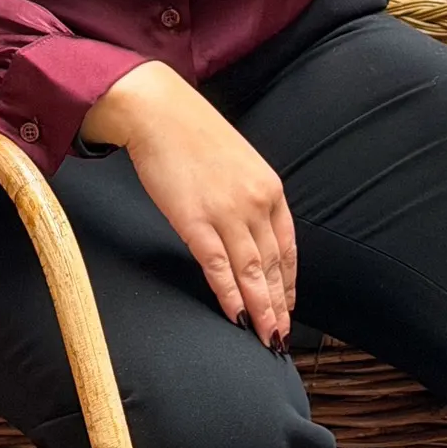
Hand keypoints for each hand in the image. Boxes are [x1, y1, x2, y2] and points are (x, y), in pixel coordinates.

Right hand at [82, 61, 295, 349]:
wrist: (157, 111)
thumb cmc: (192, 131)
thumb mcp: (237, 160)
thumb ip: (249, 195)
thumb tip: (251, 229)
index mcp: (269, 187)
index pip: (287, 246)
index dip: (289, 281)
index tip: (289, 304)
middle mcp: (255, 203)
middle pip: (272, 265)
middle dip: (278, 304)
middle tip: (281, 335)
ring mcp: (226, 214)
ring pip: (251, 272)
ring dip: (260, 309)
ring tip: (265, 336)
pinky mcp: (195, 222)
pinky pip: (218, 267)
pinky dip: (229, 295)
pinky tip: (236, 316)